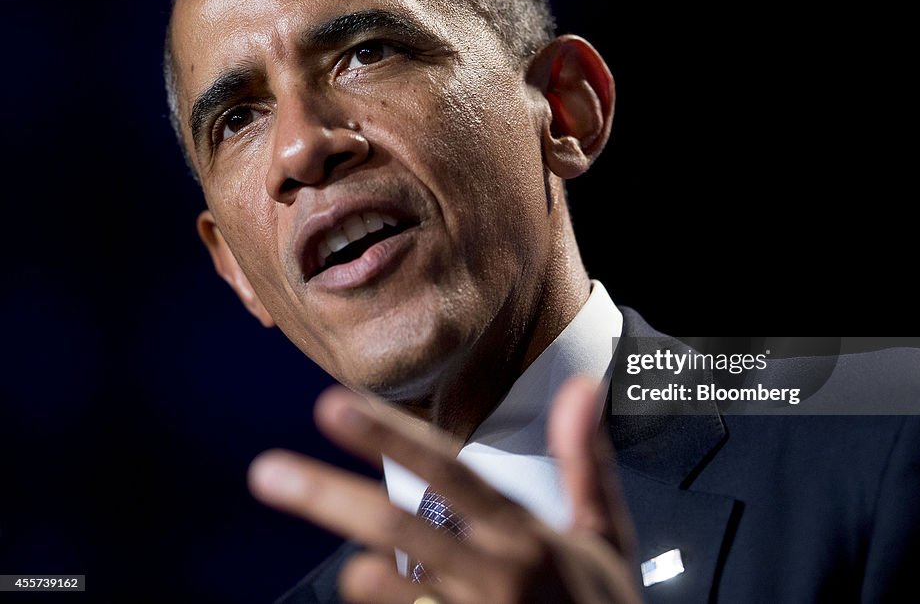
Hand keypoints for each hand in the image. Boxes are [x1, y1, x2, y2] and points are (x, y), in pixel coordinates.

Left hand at [248, 376, 641, 602]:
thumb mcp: (605, 533)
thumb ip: (584, 460)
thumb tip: (580, 384)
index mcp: (526, 534)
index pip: (448, 473)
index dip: (389, 439)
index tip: (334, 407)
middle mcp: (497, 573)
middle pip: (400, 526)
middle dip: (330, 496)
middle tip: (266, 471)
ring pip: (399, 588)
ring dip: (365, 579)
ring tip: (348, 575)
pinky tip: (370, 590)